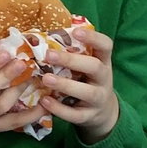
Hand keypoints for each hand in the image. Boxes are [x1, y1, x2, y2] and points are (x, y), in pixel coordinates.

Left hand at [39, 28, 119, 142]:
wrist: (103, 113)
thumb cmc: (86, 80)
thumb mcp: (85, 66)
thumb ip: (72, 53)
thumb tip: (41, 34)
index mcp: (103, 62)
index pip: (105, 46)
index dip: (93, 38)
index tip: (76, 31)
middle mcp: (104, 79)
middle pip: (94, 67)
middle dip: (72, 61)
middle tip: (49, 55)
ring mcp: (98, 99)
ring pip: (87, 92)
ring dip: (65, 85)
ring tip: (46, 79)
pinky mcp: (89, 116)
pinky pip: (75, 114)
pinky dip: (59, 109)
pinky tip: (44, 101)